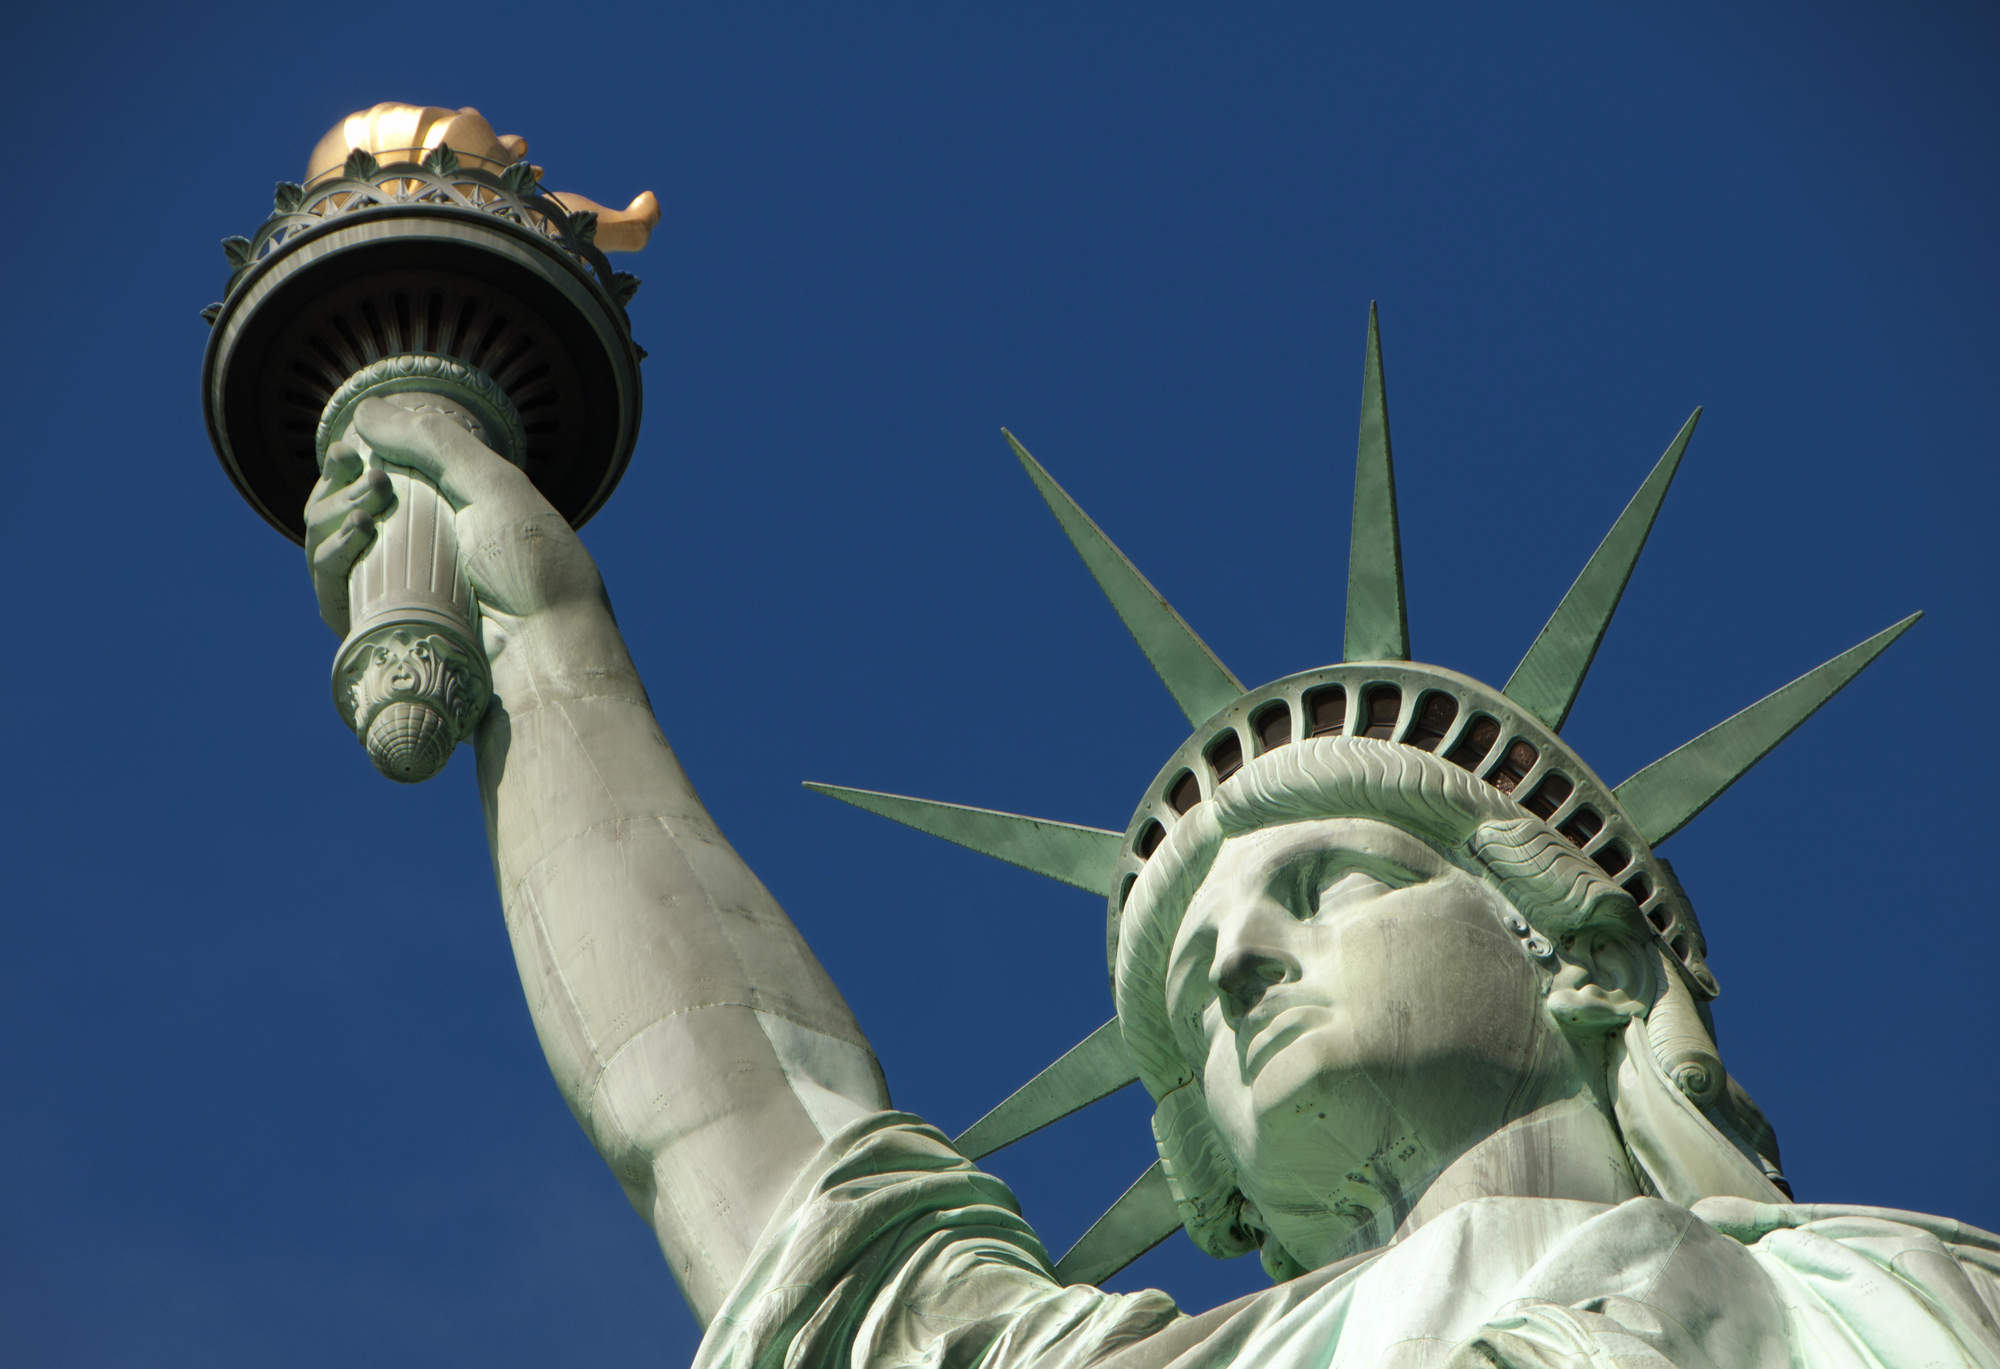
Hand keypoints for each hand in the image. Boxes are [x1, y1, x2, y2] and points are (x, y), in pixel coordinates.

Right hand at [303, 396, 606, 637]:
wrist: (548, 649)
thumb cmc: (534, 567)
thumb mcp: (494, 486)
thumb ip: (435, 442)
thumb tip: (365, 412)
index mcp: (442, 516)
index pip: (372, 480)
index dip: (352, 462)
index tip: (349, 450)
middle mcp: (414, 553)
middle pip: (340, 510)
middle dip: (342, 486)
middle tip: (374, 480)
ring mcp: (392, 594)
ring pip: (328, 547)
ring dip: (332, 514)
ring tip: (366, 508)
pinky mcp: (377, 633)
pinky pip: (332, 592)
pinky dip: (328, 558)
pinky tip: (353, 535)